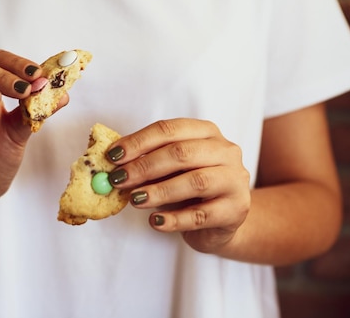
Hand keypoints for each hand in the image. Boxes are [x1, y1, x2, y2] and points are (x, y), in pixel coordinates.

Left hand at [107, 118, 250, 253]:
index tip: (113, 156)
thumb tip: (113, 161)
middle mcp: (226, 151)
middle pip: (182, 153)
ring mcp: (235, 180)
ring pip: (195, 182)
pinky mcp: (236, 210)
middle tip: (119, 179)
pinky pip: (201, 215)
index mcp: (207, 132)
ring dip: (159, 191)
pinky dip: (174, 219)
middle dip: (145, 166)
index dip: (139, 141)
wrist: (224, 220)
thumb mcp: (172, 169)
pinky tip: (155, 221)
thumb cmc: (192, 189)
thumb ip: (148, 161)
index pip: (170, 129)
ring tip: (135, 200)